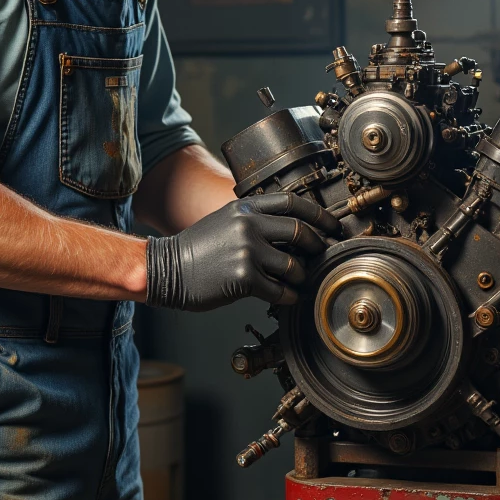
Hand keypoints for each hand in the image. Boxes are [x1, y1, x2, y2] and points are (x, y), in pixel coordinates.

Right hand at [144, 192, 339, 311]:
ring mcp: (247, 250)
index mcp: (245, 208)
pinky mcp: (244, 277)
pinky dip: (288, 296)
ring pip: (294, 264)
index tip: (332, 225)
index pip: (293, 202)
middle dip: (317, 245)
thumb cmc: (197, 249)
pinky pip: (280, 289)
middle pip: (300, 231)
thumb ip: (255, 219)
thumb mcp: (226, 221)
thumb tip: (292, 231)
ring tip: (297, 281)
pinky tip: (286, 296)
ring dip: (301, 276)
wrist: (167, 270)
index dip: (319, 214)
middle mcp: (248, 225)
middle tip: (323, 254)